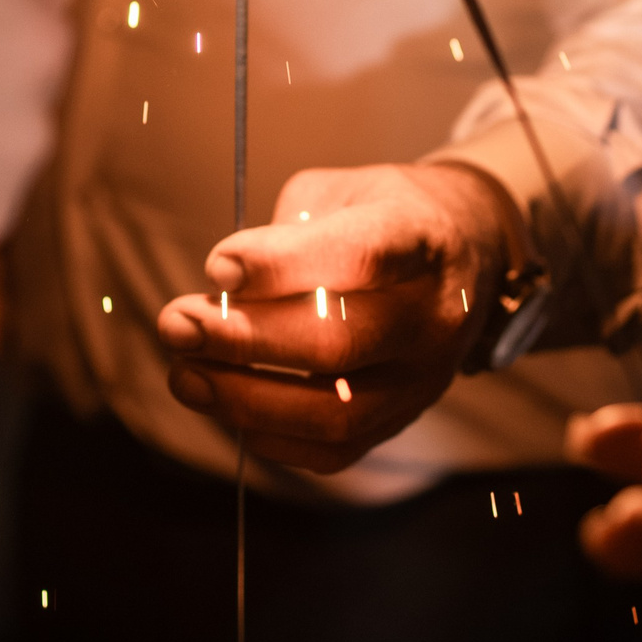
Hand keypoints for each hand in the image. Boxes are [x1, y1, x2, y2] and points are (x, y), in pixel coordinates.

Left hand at [155, 160, 507, 472]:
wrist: (464, 250)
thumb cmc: (383, 214)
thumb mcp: (340, 190)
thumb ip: (287, 233)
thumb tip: (224, 289)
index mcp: (422, 238)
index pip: (360, 256)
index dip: (281, 266)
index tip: (215, 267)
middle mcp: (434, 316)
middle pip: (339, 343)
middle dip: (243, 340)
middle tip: (176, 325)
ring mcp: (425, 378)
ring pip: (336, 411)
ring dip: (245, 399)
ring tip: (184, 375)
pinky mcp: (405, 418)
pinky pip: (335, 451)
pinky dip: (270, 437)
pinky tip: (225, 405)